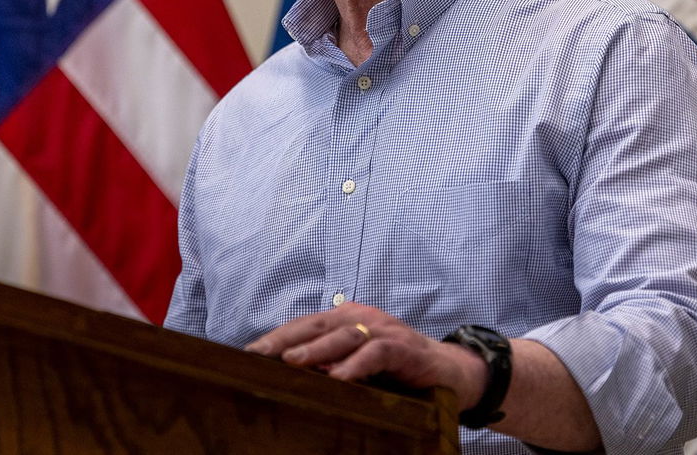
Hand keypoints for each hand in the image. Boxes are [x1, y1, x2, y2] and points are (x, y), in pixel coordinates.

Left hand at [244, 302, 486, 407]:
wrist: (448, 371)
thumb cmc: (396, 368)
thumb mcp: (358, 362)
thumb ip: (330, 362)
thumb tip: (290, 373)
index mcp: (347, 318)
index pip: (304, 324)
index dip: (277, 336)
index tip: (248, 352)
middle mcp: (362, 318)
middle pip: (316, 324)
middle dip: (285, 339)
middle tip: (257, 355)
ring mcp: (383, 330)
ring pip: (342, 336)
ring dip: (315, 349)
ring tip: (291, 362)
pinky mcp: (402, 348)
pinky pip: (375, 353)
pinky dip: (355, 365)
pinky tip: (338, 378)